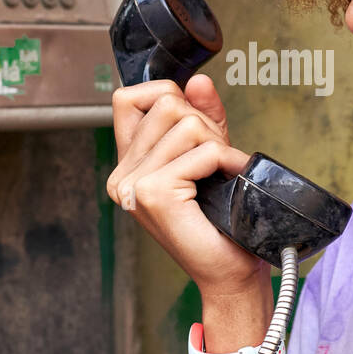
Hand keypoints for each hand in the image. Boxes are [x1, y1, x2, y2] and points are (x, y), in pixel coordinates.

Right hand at [107, 74, 269, 295]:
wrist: (230, 272)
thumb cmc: (221, 220)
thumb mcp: (210, 153)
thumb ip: (202, 115)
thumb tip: (197, 80)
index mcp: (127, 165)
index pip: (127, 97)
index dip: (167, 96)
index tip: (195, 126)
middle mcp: (122, 175)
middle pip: (165, 103)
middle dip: (204, 123)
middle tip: (216, 161)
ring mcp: (133, 185)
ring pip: (186, 123)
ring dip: (217, 144)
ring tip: (222, 174)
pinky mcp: (154, 194)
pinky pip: (201, 150)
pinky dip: (225, 160)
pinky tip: (228, 182)